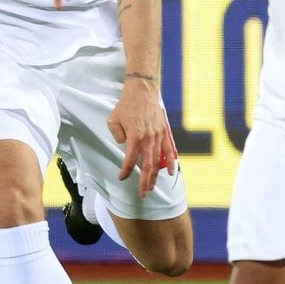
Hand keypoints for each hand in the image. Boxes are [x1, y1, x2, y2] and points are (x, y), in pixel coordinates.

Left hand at [107, 74, 178, 197]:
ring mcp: (159, 135)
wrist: (142, 89)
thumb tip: (124, 146)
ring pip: (160, 160)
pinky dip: (171, 161)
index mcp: (135, 137)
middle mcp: (148, 138)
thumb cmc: (126, 104)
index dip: (126, 171)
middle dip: (145, 181)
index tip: (122, 178)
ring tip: (154, 186)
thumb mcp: (113, 120)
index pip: (129, 160)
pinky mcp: (165, 130)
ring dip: (157, 175)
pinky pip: (170, 148)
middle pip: (148, 165)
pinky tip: (171, 170)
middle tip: (143, 193)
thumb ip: (117, 136)